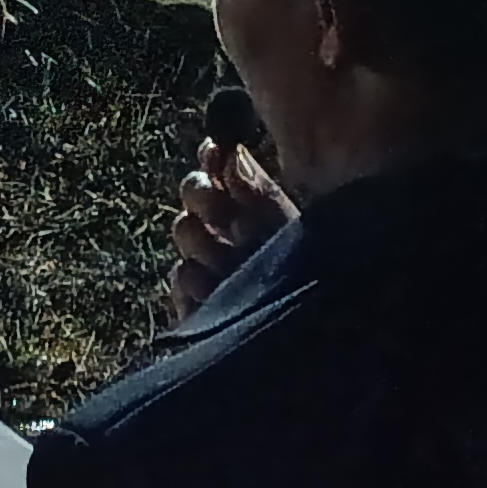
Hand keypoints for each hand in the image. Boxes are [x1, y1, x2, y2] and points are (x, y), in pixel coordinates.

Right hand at [170, 134, 298, 313]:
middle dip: (203, 196)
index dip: (214, 157)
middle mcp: (228, 228)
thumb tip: (231, 154)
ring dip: (202, 242)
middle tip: (220, 213)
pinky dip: (196, 281)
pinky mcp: (194, 298)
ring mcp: (207, 262)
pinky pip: (181, 274)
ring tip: (227, 263)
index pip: (222, 167)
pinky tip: (216, 290)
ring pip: (184, 229)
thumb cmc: (305, 277)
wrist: (305, 335)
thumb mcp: (286, 228)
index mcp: (254, 205)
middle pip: (194, 191)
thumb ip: (258, 192)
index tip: (214, 152)